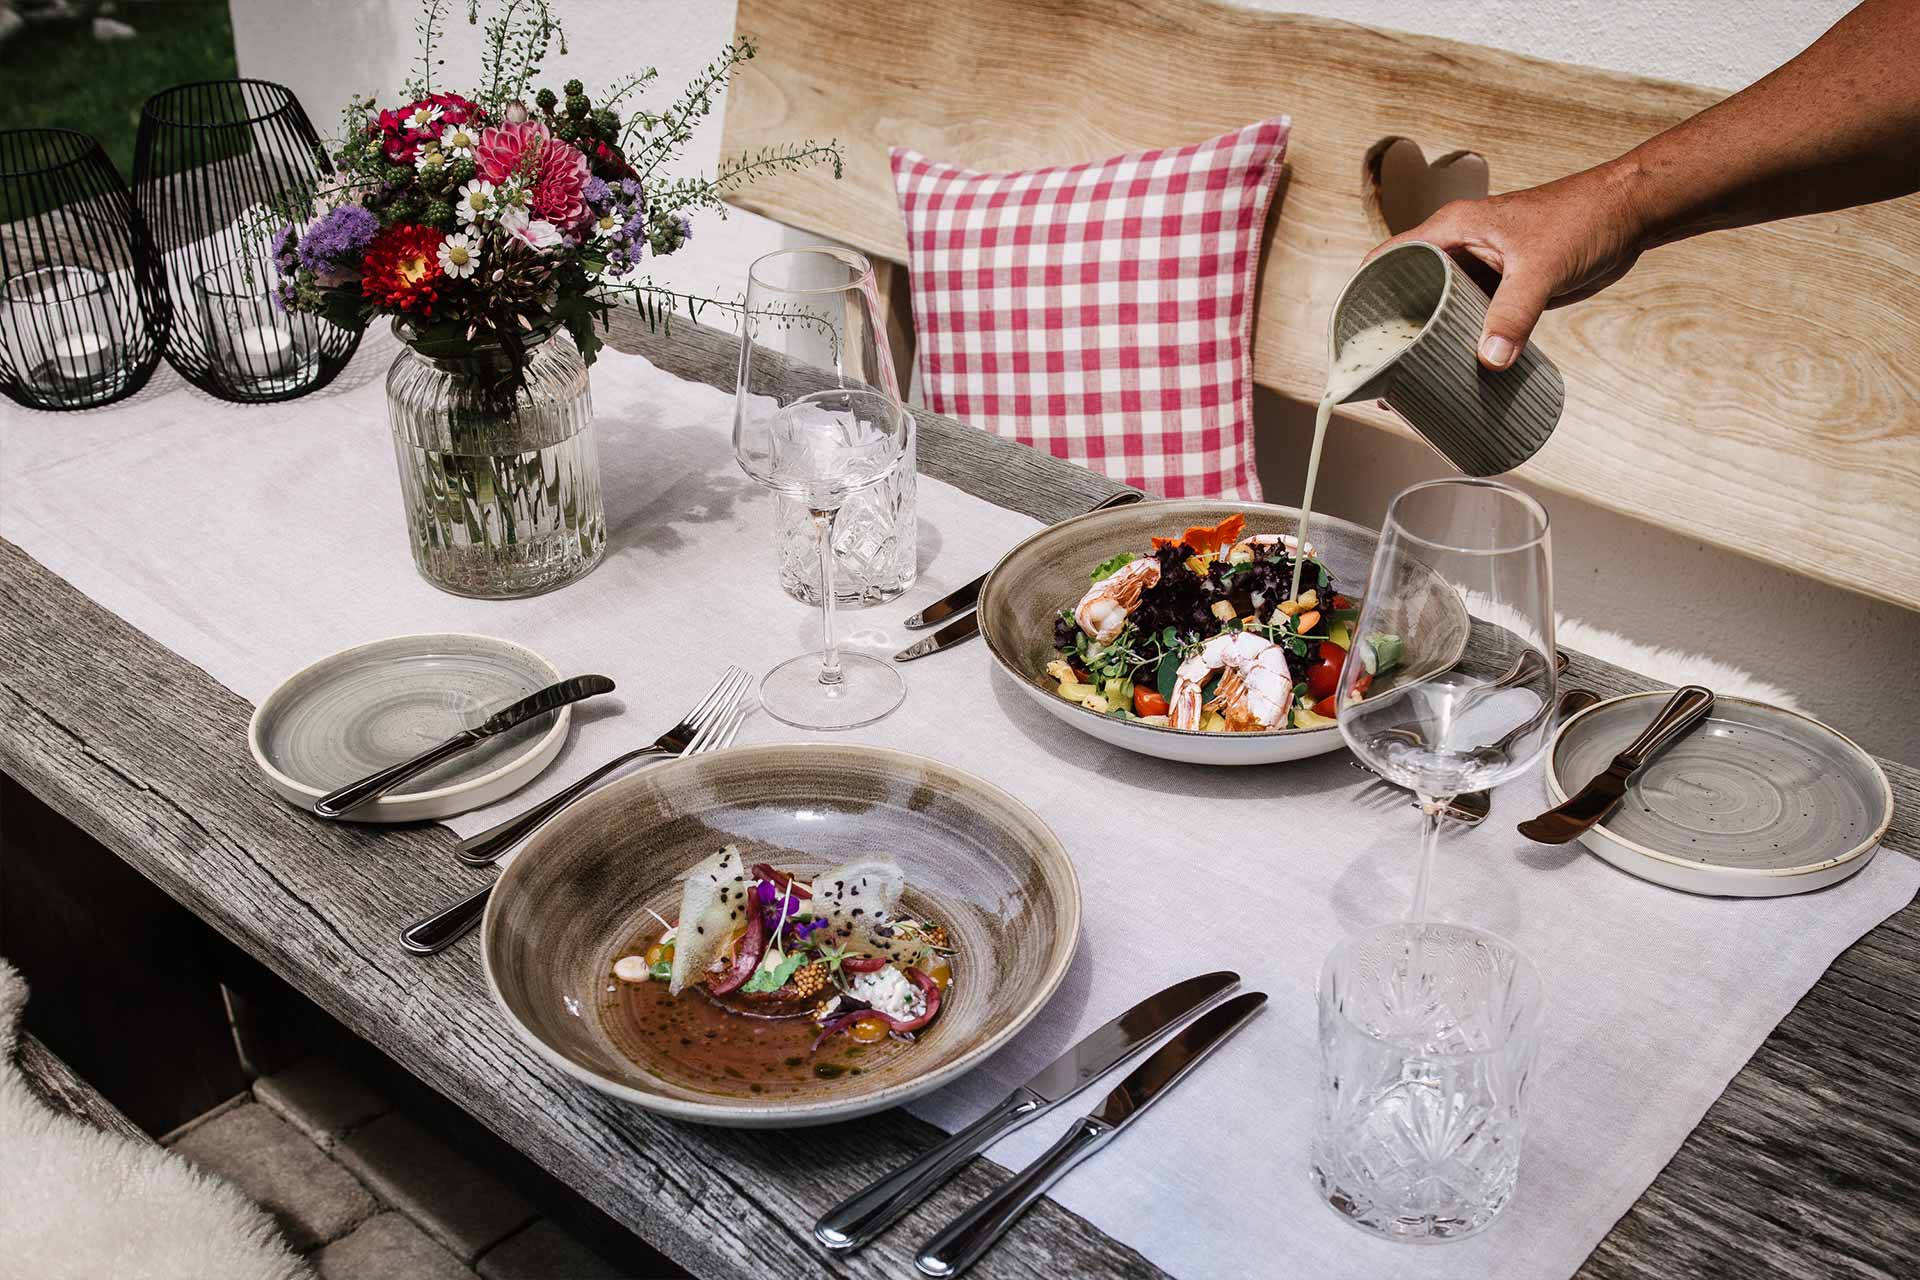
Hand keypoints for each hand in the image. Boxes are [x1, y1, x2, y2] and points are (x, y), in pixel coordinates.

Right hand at [1367, 163, 1647, 369]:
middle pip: (1411, 291)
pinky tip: (1459, 372)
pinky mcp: (1507, 290)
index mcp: (1452, 230)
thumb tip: (1489, 362)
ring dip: (1431, 342)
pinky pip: (1475, 321)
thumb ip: (1514, 313)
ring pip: (1443, 311)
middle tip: (1383, 371)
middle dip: (1396, 330)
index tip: (1351, 332)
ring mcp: (1483, 271)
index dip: (1364, 291)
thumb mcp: (1541, 266)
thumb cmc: (1583, 217)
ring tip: (1413, 380)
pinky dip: (1466, 344)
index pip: (1389, 258)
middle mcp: (1460, 250)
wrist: (1630, 213)